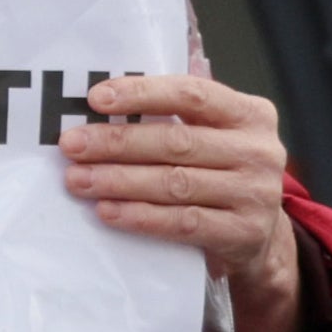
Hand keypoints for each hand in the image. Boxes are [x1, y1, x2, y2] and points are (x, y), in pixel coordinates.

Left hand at [57, 71, 307, 331]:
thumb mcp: (215, 136)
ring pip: (175, 184)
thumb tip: (107, 99)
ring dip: (119, 181)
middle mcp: (258, 150)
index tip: (95, 98)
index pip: (191, 94)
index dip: (142, 93)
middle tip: (72, 145)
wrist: (259, 238)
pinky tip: (106, 211)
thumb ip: (178, 114)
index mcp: (250, 113)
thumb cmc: (222, 174)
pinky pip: (182, 223)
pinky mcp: (243, 234)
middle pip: (176, 142)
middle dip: (117, 142)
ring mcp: (254, 194)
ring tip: (77, 179)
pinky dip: (140, 216)